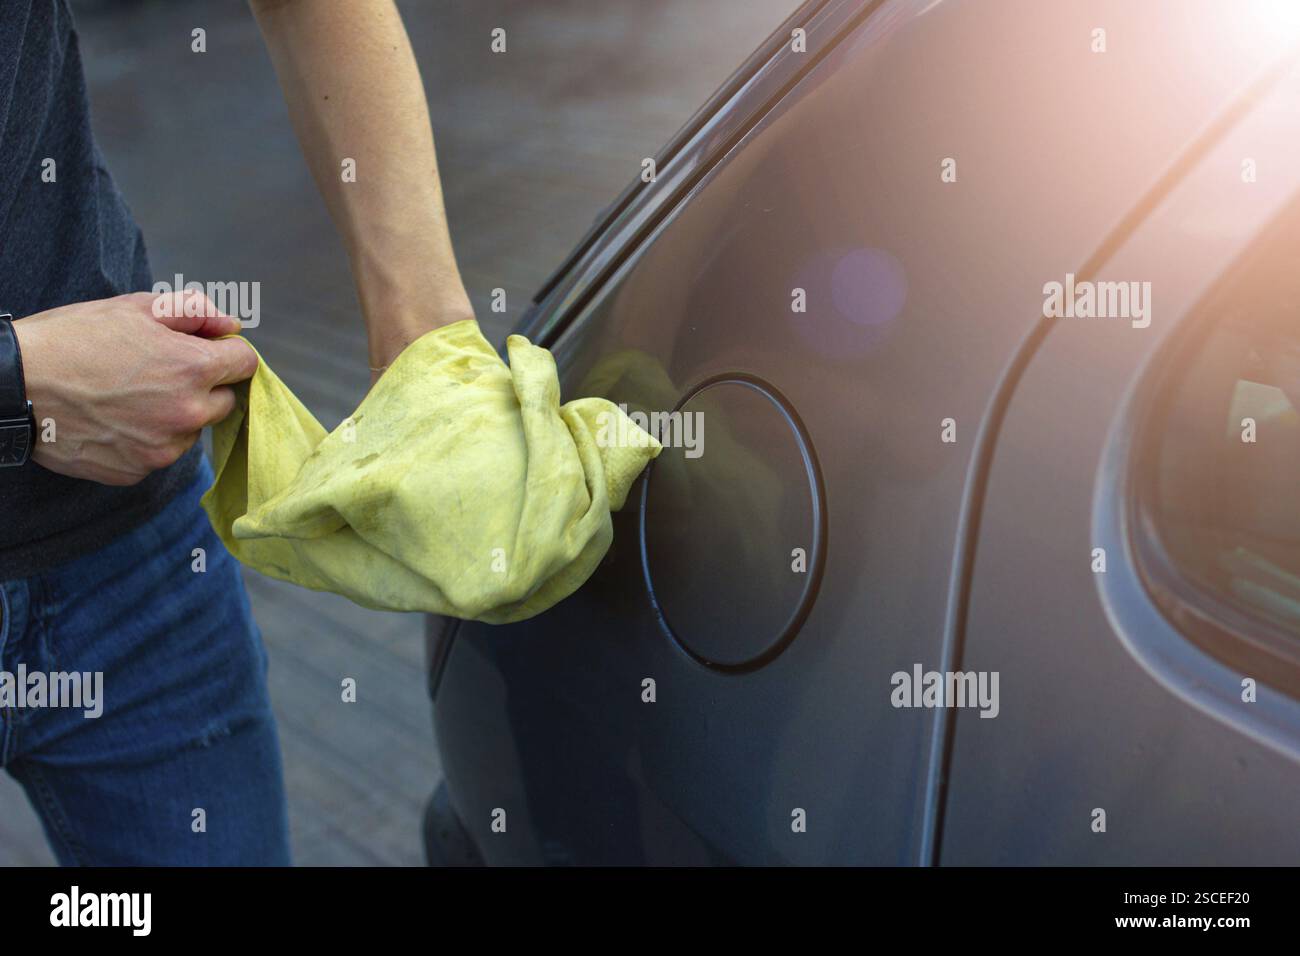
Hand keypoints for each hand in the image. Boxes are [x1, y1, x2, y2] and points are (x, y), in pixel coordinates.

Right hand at [14, 291, 257, 484]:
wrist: (15, 384)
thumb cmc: (74, 338)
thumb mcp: (135, 307)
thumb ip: (194, 312)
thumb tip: (231, 326)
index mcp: (193, 370)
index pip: (245, 364)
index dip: (226, 353)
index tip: (203, 350)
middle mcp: (186, 415)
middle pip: (225, 402)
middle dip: (204, 386)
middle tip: (160, 372)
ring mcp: (162, 449)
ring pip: (192, 431)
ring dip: (176, 415)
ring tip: (130, 395)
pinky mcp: (137, 471)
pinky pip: (159, 454)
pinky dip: (147, 439)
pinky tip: (115, 419)